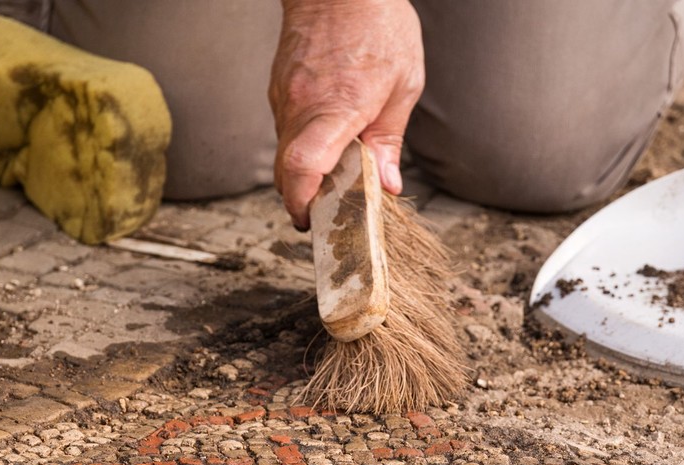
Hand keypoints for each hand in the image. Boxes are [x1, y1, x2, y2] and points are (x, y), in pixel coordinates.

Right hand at [270, 0, 423, 228]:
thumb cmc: (378, 25)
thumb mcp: (404, 84)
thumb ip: (390, 140)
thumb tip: (388, 186)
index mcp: (337, 108)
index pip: (304, 167)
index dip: (304, 202)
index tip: (314, 221)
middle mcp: (301, 106)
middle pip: (287, 172)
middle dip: (303, 201)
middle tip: (327, 215)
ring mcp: (284, 97)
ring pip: (284, 153)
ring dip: (304, 175)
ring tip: (333, 182)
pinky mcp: (279, 89)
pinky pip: (286, 131)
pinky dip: (302, 149)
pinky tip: (327, 146)